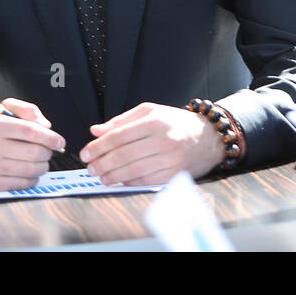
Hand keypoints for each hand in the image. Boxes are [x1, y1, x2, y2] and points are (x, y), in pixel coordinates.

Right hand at [0, 98, 65, 190]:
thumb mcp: (4, 110)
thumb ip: (27, 110)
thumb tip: (46, 126)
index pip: (29, 131)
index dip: (49, 137)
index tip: (60, 141)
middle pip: (33, 152)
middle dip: (47, 152)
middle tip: (47, 151)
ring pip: (30, 170)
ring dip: (42, 166)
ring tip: (39, 161)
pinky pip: (22, 184)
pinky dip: (32, 179)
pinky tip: (29, 172)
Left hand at [80, 102, 224, 184]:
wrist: (210, 138)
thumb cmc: (177, 123)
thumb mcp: (150, 112)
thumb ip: (122, 121)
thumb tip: (96, 130)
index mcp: (154, 121)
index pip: (118, 135)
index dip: (98, 146)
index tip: (85, 152)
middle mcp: (163, 139)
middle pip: (123, 155)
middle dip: (102, 163)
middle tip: (90, 167)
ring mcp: (170, 158)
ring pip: (133, 170)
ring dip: (112, 175)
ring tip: (101, 176)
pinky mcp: (175, 174)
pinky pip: (146, 181)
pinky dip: (129, 182)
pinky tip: (119, 181)